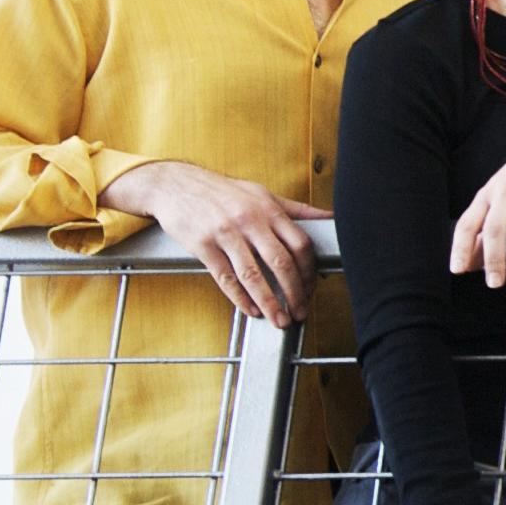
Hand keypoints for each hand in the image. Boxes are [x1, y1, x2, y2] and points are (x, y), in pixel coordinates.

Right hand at [101, 160, 329, 324]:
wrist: (174, 184)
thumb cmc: (222, 191)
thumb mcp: (262, 193)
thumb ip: (296, 209)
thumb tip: (331, 217)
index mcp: (269, 210)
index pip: (300, 244)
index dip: (309, 271)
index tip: (311, 289)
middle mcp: (250, 221)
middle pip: (281, 262)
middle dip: (294, 293)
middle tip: (300, 312)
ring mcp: (226, 233)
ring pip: (253, 275)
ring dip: (269, 302)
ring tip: (279, 320)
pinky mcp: (202, 245)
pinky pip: (225, 277)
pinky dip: (240, 298)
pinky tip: (251, 310)